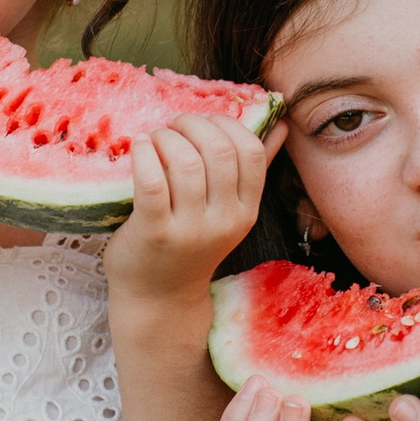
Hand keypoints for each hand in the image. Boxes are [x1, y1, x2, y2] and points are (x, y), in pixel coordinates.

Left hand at [110, 114, 286, 303]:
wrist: (159, 297)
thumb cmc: (190, 246)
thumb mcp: (228, 213)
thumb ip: (253, 170)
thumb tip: (281, 126)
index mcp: (246, 211)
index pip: (251, 152)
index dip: (226, 125)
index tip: (203, 123)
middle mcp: (224, 221)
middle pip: (219, 151)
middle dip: (192, 125)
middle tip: (173, 126)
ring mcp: (190, 229)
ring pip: (185, 162)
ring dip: (165, 137)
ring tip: (154, 139)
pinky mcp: (155, 233)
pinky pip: (152, 181)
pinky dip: (143, 154)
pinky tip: (138, 147)